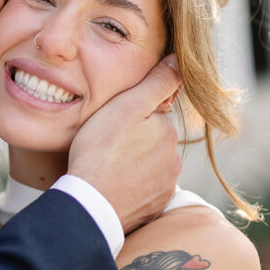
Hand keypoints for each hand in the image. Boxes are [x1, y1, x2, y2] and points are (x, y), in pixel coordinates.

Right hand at [68, 55, 181, 232]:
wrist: (90, 205)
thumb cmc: (101, 151)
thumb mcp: (125, 107)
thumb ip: (156, 83)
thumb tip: (180, 61)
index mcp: (167, 132)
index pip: (152, 118)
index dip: (129, 118)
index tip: (111, 128)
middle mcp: (174, 161)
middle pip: (152, 143)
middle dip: (134, 143)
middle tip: (106, 148)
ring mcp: (165, 188)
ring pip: (149, 167)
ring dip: (134, 166)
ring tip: (107, 168)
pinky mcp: (154, 208)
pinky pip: (145, 191)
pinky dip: (132, 187)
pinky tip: (113, 186)